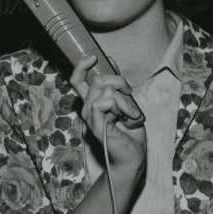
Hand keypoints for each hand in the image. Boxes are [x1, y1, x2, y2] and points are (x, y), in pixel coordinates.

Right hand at [70, 55, 145, 171]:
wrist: (133, 157)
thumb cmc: (131, 133)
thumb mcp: (127, 102)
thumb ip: (117, 84)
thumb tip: (110, 60)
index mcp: (92, 102)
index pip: (78, 79)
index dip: (83, 65)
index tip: (95, 56)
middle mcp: (87, 108)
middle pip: (98, 79)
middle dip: (119, 81)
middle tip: (130, 94)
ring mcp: (90, 117)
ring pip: (105, 90)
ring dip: (125, 100)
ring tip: (131, 114)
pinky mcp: (95, 125)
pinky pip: (104, 102)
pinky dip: (120, 107)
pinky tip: (126, 118)